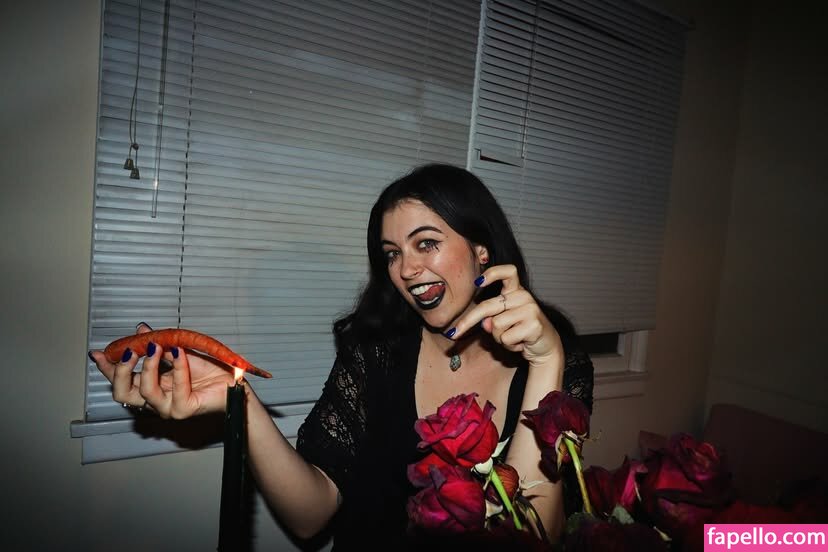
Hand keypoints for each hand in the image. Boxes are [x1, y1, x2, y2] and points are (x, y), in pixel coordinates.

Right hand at [88, 322, 234, 418]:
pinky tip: (179, 353)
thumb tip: (141, 330)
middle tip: (129, 351)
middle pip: (122, 393)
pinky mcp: (184, 409)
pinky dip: (178, 366)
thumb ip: (158, 344)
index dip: (107, 367)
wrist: (233, 380)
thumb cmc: (209, 369)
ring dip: (149, 366)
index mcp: (150, 386)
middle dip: (120, 370)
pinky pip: (176, 386)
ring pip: (145, 391)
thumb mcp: (179, 350)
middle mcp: (156, 400)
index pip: (121, 380)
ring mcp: (168, 408)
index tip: (98, 352)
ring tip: (158, 348)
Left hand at [448, 265, 562, 366]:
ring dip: (499, 337)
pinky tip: (520, 343)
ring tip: (513, 338)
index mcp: (515, 291)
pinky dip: (509, 346)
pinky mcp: (534, 325)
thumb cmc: (520, 331)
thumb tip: (485, 323)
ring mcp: (530, 309)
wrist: (545, 346)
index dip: (492, 274)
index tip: (477, 282)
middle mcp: (523, 296)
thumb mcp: (503, 323)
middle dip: (467, 322)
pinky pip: (506, 338)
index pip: (508, 272)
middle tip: (452, 334)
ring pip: (495, 325)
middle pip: (488, 306)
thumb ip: (491, 319)